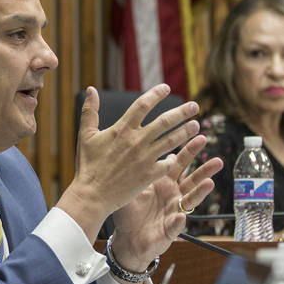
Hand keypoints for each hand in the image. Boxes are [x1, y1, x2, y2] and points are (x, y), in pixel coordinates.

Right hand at [59, 84, 202, 241]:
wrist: (91, 195)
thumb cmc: (88, 165)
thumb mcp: (86, 135)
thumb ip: (90, 111)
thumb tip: (90, 88)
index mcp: (122, 129)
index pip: (143, 105)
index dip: (156, 94)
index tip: (166, 88)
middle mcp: (136, 141)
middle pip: (165, 121)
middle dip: (182, 112)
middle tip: (194, 106)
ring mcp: (144, 158)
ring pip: (171, 141)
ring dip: (186, 132)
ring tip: (196, 125)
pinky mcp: (148, 175)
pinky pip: (167, 164)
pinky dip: (174, 159)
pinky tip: (179, 156)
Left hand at [109, 142, 221, 275]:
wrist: (128, 238)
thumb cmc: (129, 210)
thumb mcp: (131, 185)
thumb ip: (138, 168)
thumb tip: (140, 144)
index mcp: (163, 181)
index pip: (178, 162)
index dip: (189, 150)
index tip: (198, 135)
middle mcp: (173, 194)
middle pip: (192, 179)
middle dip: (204, 169)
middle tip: (217, 160)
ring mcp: (174, 211)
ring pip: (191, 200)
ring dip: (201, 192)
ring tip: (210, 183)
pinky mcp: (169, 230)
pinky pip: (174, 225)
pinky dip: (177, 221)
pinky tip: (179, 216)